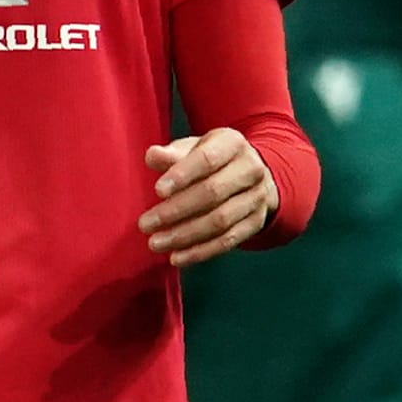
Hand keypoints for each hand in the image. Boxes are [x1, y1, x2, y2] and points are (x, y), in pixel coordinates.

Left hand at [140, 129, 278, 266]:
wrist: (250, 174)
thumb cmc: (212, 159)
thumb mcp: (194, 148)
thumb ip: (172, 154)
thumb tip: (152, 156)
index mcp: (232, 144)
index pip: (207, 159)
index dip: (182, 175)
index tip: (157, 191)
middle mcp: (251, 169)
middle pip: (212, 192)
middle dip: (175, 210)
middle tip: (145, 224)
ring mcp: (256, 198)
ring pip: (220, 221)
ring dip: (184, 235)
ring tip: (156, 243)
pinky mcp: (256, 222)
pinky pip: (228, 241)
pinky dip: (200, 252)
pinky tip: (177, 257)